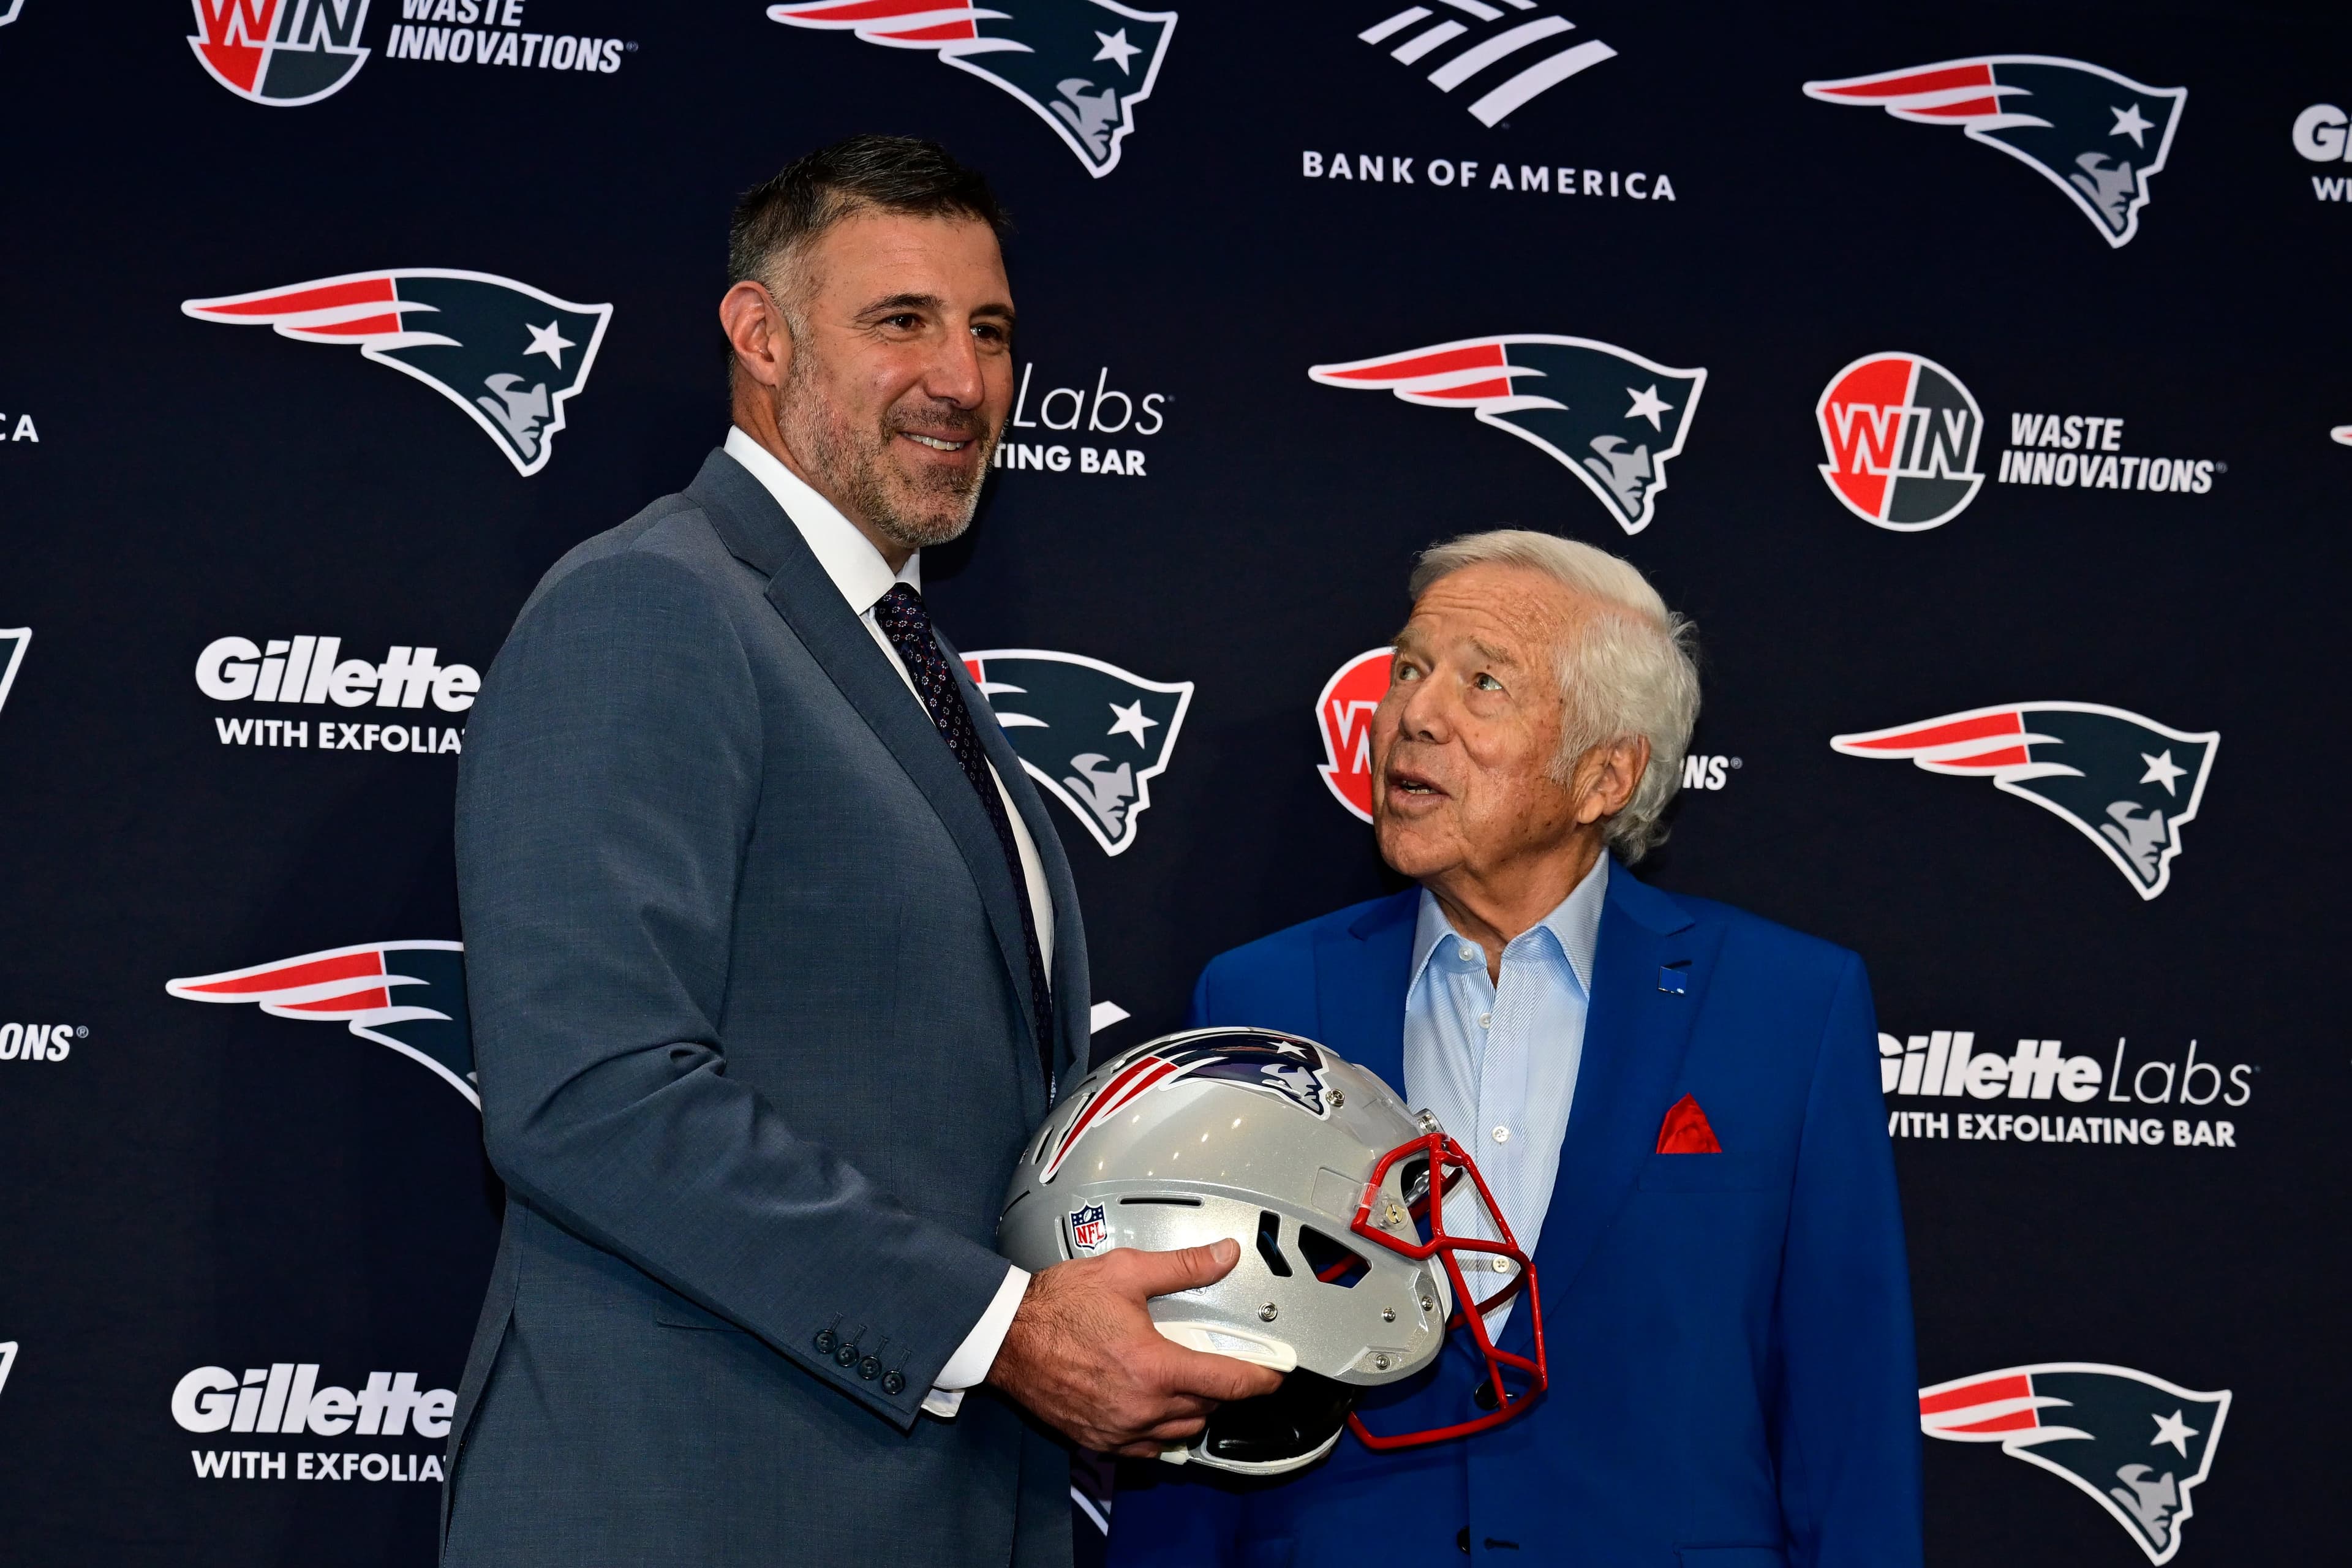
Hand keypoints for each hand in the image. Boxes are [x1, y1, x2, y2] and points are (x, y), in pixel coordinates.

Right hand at [986, 1239, 1284, 1456]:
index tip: (1274, 1376)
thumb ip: (1182, 1267)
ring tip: (1194, 1386)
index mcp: (1153, 1368)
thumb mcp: (1125, 1273)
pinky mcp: (1099, 1440)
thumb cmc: (1056, 1307)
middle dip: (1225, 1390)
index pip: (1227, 1381)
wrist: (1006, 1338)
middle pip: (1207, 1409)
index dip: (1260, 1379)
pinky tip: (1159, 1409)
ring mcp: (1119, 1429)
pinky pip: (1147, 1448)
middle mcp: (1140, 1407)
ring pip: (1180, 1432)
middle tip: (1228, 1368)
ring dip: (1195, 1412)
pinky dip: (1163, 1431)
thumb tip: (1222, 1256)